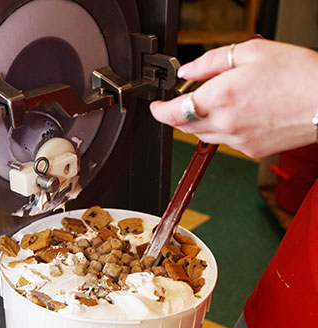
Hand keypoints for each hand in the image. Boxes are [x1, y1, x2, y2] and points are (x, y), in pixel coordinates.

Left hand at [150, 39, 317, 157]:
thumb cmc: (296, 74)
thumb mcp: (250, 53)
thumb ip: (210, 62)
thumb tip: (187, 71)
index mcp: (221, 97)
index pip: (173, 113)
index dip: (158, 111)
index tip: (155, 107)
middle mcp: (225, 124)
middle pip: (185, 126)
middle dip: (178, 114)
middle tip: (187, 99)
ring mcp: (237, 140)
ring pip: (203, 135)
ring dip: (200, 121)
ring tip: (222, 102)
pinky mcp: (249, 150)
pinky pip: (224, 141)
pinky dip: (222, 129)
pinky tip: (240, 114)